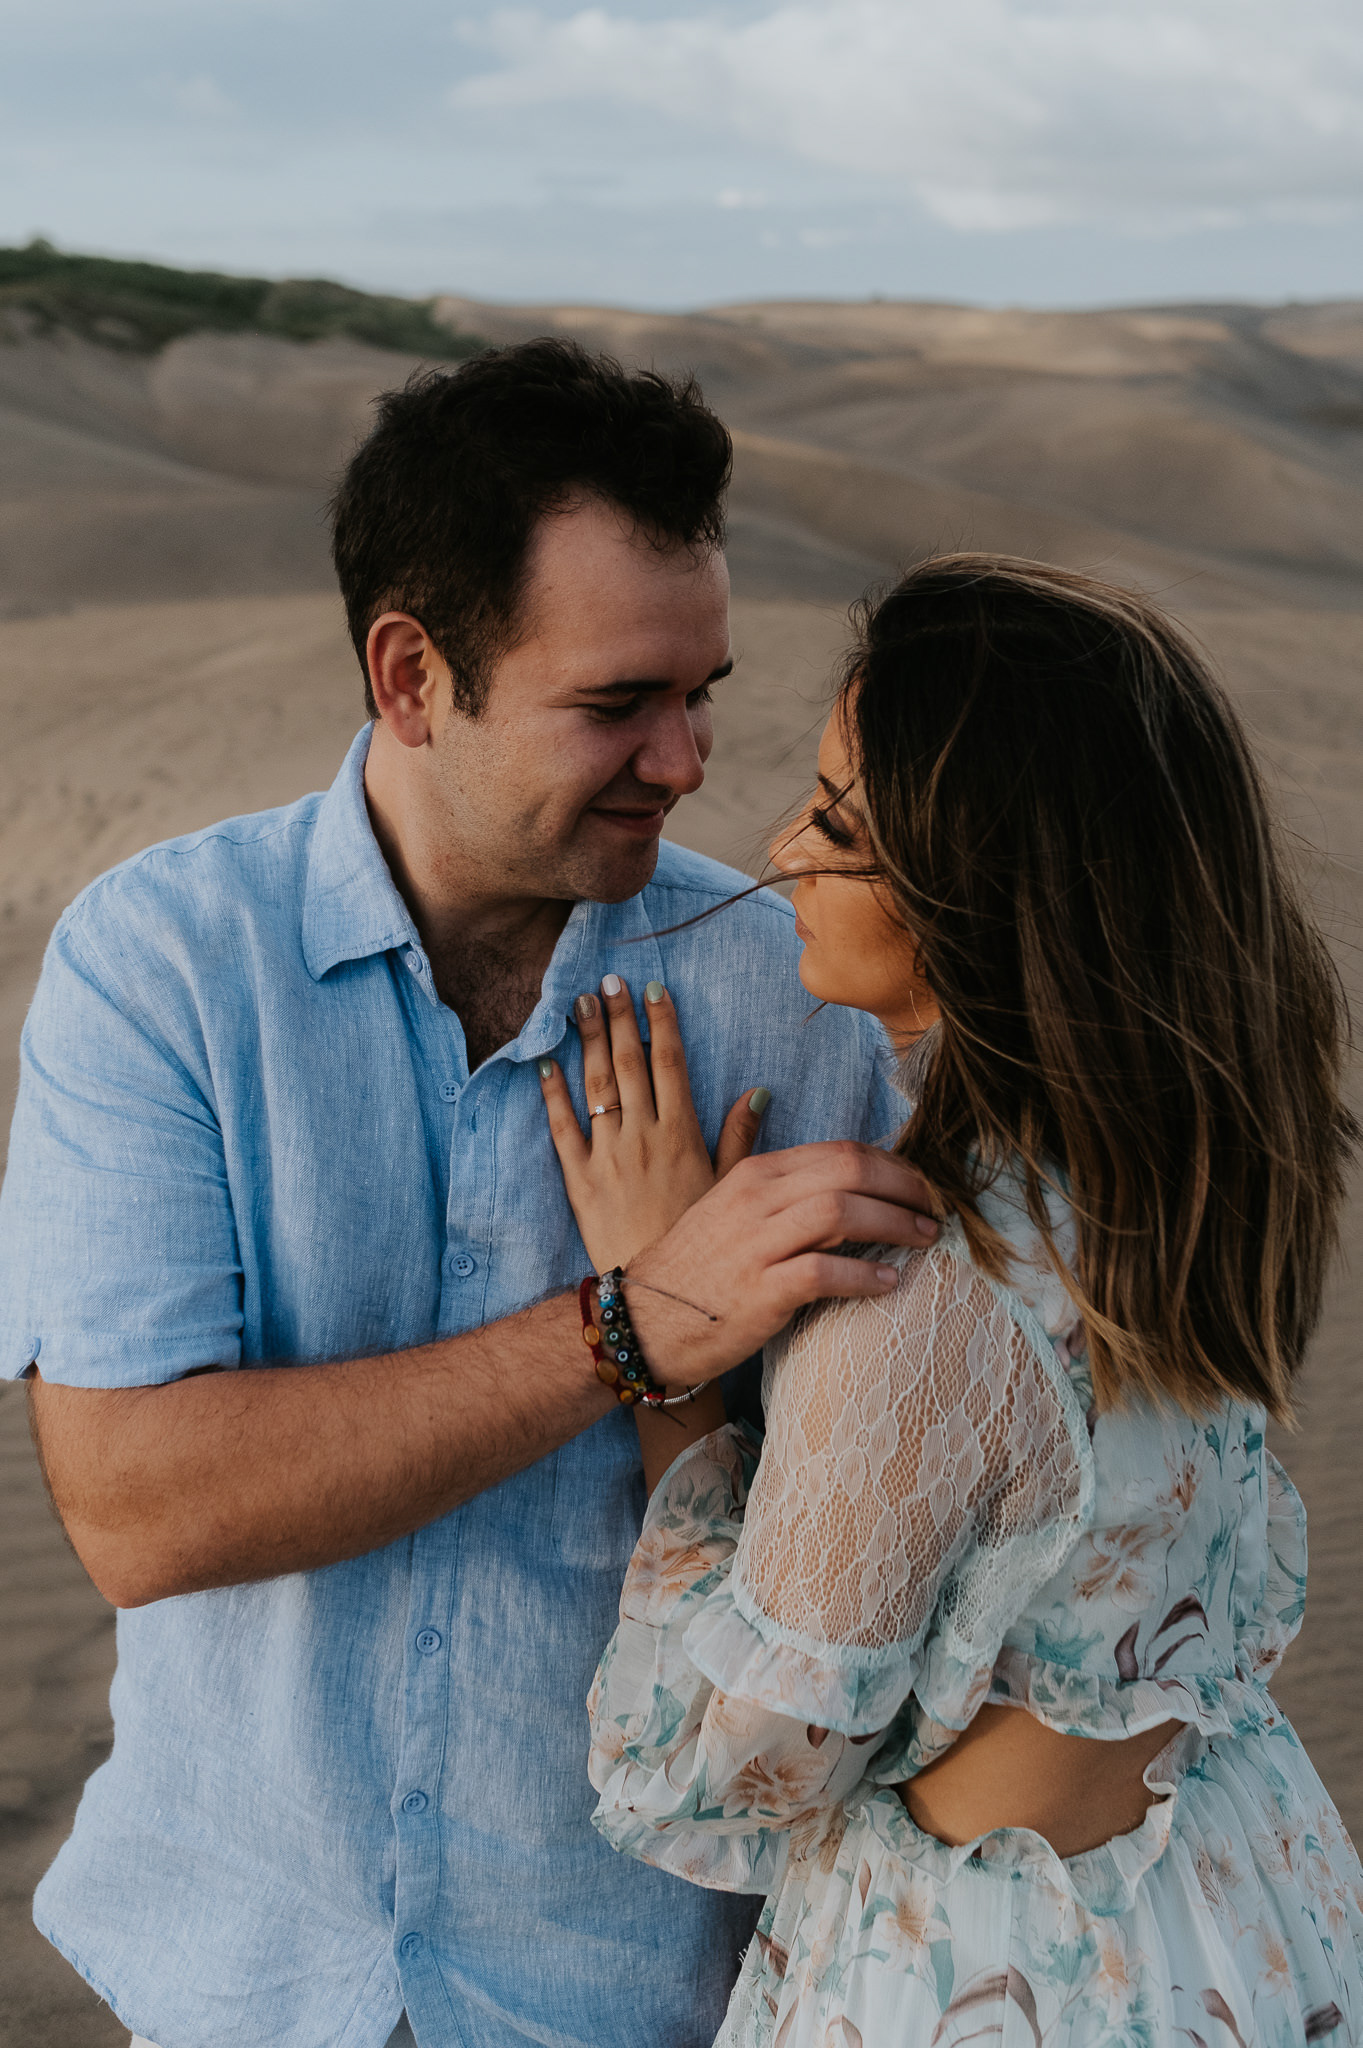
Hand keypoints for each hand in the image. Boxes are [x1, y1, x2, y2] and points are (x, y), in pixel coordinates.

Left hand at [538, 975, 765, 1270]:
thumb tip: (757, 1090)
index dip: (662, 1022)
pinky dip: (552, 1095)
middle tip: (609, 981)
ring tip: (579, 1002)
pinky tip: (545, 1063)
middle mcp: (643, 1138)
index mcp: (682, 1135)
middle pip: (630, 1065)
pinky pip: (561, 1130)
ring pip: (597, 1087)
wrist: (660, 1298)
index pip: (671, 1064)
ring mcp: (607, 1157)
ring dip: (589, 1041)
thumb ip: (740, 1137)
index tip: (653, 989)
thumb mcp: (731, 1188)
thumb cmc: (701, 1242)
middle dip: (620, 1018)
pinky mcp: (578, 1182)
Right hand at [624, 1141, 941, 1384]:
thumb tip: (760, 1094)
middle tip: (936, 1208)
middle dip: (905, 1186)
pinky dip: (863, 1276)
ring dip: (895, 1223)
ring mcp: (757, 1244)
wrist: (644, 1321)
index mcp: (755, 1174)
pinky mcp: (760, 1291)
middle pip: (849, 1171)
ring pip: (842, 1213)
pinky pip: (823, 1274)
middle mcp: (757, 1199)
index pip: (839, 1151)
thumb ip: (744, 1146)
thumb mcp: (717, 1193)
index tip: (919, 1186)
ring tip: (925, 1239)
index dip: (892, 1165)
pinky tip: (888, 1281)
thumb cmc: (692, 1262)